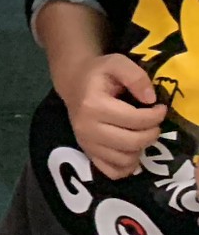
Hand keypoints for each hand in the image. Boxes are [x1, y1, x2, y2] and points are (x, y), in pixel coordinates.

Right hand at [56, 54, 165, 179]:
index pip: (135, 120)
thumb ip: (135, 76)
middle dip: (151, 133)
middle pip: (132, 142)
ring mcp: (85, 143)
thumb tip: (151, 100)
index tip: (160, 108)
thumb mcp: (116, 63)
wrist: (74, 82)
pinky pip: (112, 171)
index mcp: (93, 105)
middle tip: (153, 123)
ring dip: (140, 148)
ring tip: (140, 133)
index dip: (156, 115)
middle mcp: (86, 128)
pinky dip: (127, 165)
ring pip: (125, 159)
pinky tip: (130, 149)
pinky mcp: (87, 153)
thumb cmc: (98, 73)